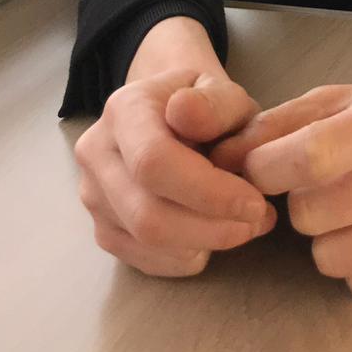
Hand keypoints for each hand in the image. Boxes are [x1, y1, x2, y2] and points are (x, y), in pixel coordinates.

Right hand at [74, 68, 277, 277]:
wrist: (172, 113)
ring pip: (147, 243)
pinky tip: (213, 232)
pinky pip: (146, 260)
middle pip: (147, 215)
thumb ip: (214, 101)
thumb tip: (186, 112)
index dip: (208, 192)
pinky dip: (189, 255)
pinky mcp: (104, 229)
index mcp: (124, 109)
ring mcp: (94, 196)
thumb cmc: (205, 105)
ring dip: (205, 243)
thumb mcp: (223, 90)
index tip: (255, 202)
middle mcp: (96, 153)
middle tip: (258, 220)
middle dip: (211, 228)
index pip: (153, 162)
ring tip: (244, 223)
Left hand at [208, 68, 351, 299]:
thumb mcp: (342, 99)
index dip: (267, 169)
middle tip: (323, 187)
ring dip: (326, 238)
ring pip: (331, 260)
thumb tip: (218, 158)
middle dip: (301, 203)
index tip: (263, 169)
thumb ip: (278, 125)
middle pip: (311, 216)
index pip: (309, 158)